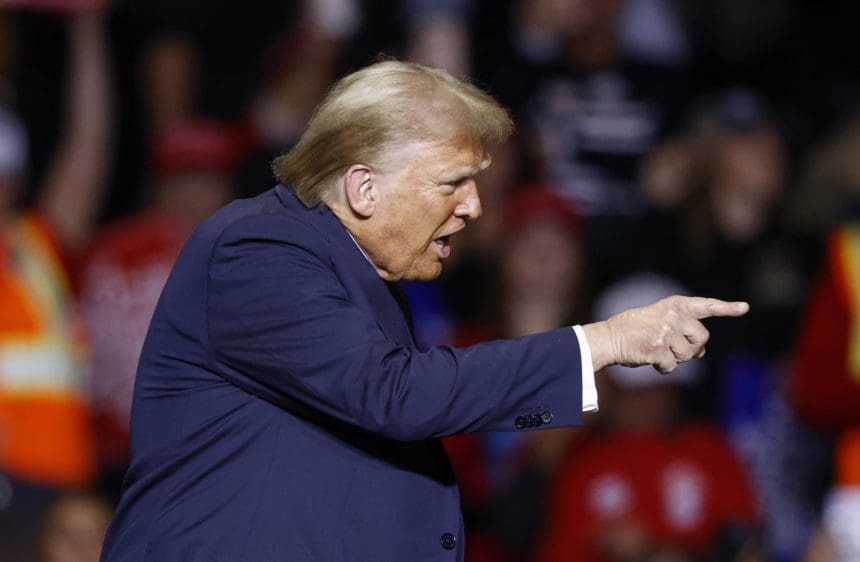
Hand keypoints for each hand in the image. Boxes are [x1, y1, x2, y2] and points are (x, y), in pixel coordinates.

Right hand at [582, 296, 748, 373]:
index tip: (744, 308)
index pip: (706, 306)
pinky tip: (649, 358)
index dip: (726, 308)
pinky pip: (672, 366)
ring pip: (688, 355)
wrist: (609, 337)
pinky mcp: (658, 348)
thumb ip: (683, 330)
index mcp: (675, 304)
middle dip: (692, 348)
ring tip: (657, 350)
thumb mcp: (660, 320)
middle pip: (702, 338)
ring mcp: (666, 331)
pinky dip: (663, 368)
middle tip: (672, 346)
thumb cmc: (635, 330)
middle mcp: (673, 315)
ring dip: (676, 359)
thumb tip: (702, 353)